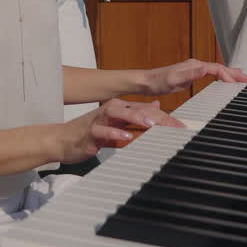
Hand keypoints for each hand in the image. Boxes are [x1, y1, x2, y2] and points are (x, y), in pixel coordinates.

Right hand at [52, 99, 184, 163]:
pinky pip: (102, 131)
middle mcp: (112, 111)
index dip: (166, 119)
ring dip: (136, 117)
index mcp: (121, 109)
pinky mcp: (90, 133)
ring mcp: (100, 120)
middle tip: (176, 125)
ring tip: (152, 123)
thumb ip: (137, 115)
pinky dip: (114, 133)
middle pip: (138, 109)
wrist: (62, 140)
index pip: (147, 111)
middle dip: (158, 117)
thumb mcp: (117, 124)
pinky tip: (124, 137)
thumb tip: (156, 107)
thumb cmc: (91, 132)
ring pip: (120, 114)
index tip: (183, 127)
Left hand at [142, 58, 246, 95]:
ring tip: (244, 78)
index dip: (229, 76)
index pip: (217, 69)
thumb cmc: (158, 82)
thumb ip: (190, 74)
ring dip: (231, 74)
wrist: (146, 82)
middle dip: (236, 73)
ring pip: (218, 70)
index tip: (237, 85)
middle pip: (220, 67)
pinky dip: (222, 76)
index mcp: (194, 65)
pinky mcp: (192, 75)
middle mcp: (196, 65)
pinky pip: (212, 74)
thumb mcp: (173, 80)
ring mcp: (194, 69)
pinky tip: (226, 80)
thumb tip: (205, 68)